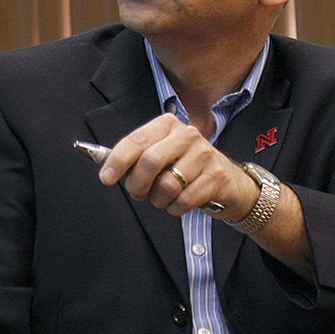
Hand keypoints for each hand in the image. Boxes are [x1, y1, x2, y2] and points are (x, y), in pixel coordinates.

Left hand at [98, 113, 258, 219]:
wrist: (229, 181)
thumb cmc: (187, 169)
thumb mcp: (163, 155)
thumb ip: (136, 158)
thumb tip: (105, 165)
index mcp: (168, 125)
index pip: (137, 140)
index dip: (118, 160)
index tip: (107, 178)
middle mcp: (188, 135)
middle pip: (150, 161)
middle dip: (137, 185)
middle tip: (138, 193)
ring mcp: (204, 155)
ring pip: (166, 185)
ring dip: (159, 200)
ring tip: (165, 197)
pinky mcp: (216, 176)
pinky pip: (183, 200)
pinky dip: (176, 208)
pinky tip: (180, 202)